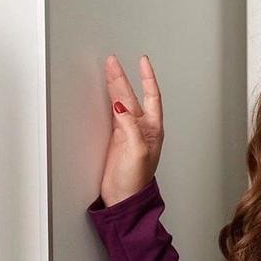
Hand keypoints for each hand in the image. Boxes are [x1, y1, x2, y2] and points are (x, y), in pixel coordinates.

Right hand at [97, 53, 163, 206]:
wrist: (124, 198)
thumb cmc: (136, 181)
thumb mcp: (137, 152)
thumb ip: (131, 128)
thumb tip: (121, 107)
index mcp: (153, 130)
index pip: (152, 97)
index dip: (147, 78)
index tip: (142, 62)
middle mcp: (142, 129)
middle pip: (132, 96)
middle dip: (123, 78)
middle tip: (112, 62)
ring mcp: (129, 133)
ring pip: (121, 102)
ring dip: (115, 85)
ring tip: (109, 69)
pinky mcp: (117, 139)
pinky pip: (114, 113)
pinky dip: (110, 100)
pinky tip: (107, 92)